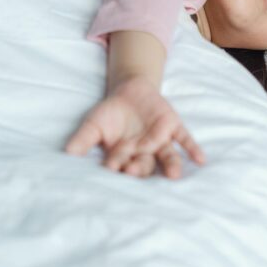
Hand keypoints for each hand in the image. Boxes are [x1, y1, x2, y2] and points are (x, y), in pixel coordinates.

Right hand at [65, 76, 204, 178]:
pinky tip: (200, 159)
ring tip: (174, 176)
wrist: (130, 90)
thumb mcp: (93, 124)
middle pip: (144, 165)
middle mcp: (144, 153)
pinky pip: (184, 138)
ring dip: (171, 166)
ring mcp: (161, 141)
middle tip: (133, 171)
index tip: (112, 168)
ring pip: (167, 157)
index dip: (116, 165)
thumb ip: (82, 140)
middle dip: (140, 169)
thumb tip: (66, 155)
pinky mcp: (173, 126)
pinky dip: (192, 148)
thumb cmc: (110, 113)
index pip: (120, 164)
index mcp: (125, 156)